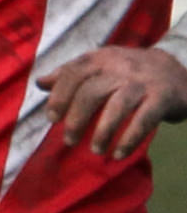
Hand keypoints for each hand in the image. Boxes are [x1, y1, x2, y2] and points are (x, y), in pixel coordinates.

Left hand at [43, 45, 186, 161]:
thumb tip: (40, 83)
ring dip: (103, 131)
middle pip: (91, 91)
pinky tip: (119, 153)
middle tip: (69, 140)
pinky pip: (144, 119)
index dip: (59, 96)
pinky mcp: (162, 97)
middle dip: (76, 119)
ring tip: (95, 150)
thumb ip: (71, 74)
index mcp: (101, 59)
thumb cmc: (129, 72)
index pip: (73, 73)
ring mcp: (142, 82)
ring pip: (118, 105)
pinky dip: (130, 138)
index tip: (52, 118)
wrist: (178, 67)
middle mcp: (121, 67)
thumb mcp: (101, 65)